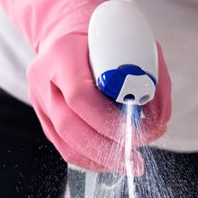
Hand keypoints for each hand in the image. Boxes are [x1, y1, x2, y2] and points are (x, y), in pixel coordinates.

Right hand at [25, 22, 170, 173]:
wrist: (67, 33)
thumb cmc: (104, 38)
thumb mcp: (134, 42)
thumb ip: (151, 77)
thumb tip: (158, 119)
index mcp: (63, 53)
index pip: (80, 95)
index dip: (108, 120)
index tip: (137, 132)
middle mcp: (44, 79)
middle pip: (70, 126)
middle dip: (106, 149)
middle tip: (135, 160)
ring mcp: (39, 100)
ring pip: (65, 143)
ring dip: (100, 159)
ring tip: (128, 164)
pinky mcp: (43, 117)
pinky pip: (64, 148)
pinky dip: (90, 158)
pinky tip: (110, 159)